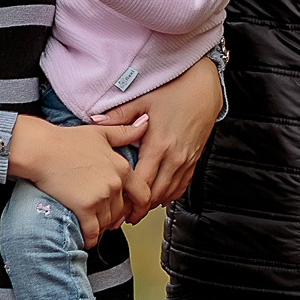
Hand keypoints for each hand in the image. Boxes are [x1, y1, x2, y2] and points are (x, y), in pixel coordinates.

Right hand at [5, 116, 148, 246]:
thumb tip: (146, 123)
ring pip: (108, 222)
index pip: (143, 195)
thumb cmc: (66, 141)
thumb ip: (126, 132)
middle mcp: (115, 183)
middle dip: (115, 217)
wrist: (41, 150)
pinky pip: (93, 232)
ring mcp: (100, 196)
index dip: (140, 207)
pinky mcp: (84, 208)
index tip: (134, 213)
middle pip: (122, 212)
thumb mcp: (101, 133)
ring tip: (92, 222)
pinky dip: (91, 238)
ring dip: (102, 226)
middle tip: (105, 218)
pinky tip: (86, 237)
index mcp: (122, 167)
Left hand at [97, 52, 223, 219]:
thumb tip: (94, 121)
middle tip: (122, 214)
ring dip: (153, 203)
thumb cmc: (175, 88)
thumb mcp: (142, 99)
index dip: (128, 200)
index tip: (116, 206)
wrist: (204, 85)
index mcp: (158, 145)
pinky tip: (159, 196)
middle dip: (139, 208)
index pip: (142, 184)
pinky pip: (182, 185)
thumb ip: (119, 115)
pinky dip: (170, 194)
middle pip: (155, 194)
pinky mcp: (194, 158)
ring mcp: (187, 159)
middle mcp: (175, 157)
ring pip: (169, 193)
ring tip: (137, 209)